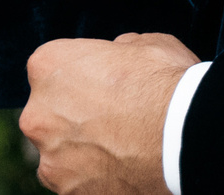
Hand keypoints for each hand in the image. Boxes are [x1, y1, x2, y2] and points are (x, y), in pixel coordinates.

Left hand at [20, 33, 197, 194]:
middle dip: (74, 115)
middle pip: (49, 112)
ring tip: (121, 148)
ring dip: (81, 149)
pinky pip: (74, 181)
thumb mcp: (144, 44)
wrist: (186, 139)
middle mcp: (37, 112)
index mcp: (47, 66)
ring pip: (59, 150)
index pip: (52, 68)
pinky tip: (122, 169)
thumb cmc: (166, 85)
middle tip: (113, 119)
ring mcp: (50, 157)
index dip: (82, 75)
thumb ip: (117, 49)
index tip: (104, 85)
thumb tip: (118, 54)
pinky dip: (93, 177)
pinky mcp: (67, 191)